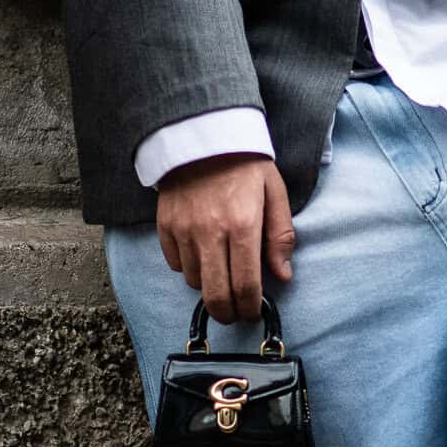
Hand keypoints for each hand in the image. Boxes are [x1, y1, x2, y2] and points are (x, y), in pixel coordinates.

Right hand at [155, 153, 294, 323]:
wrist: (202, 134)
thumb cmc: (245, 164)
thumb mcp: (275, 192)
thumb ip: (280, 236)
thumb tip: (282, 276)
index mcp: (243, 225)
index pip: (246, 284)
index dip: (250, 307)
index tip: (253, 311)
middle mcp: (210, 232)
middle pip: (215, 294)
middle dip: (228, 312)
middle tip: (235, 312)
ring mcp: (183, 230)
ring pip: (194, 281)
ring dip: (209, 286)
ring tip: (221, 274)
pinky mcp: (165, 225)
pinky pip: (175, 263)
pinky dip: (188, 267)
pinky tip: (201, 255)